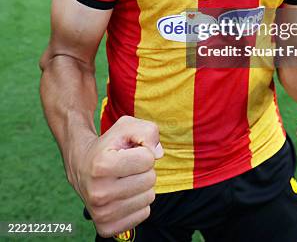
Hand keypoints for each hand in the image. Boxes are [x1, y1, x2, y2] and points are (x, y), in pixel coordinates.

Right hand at [71, 116, 162, 237]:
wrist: (81, 166)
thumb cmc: (109, 145)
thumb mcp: (126, 126)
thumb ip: (147, 131)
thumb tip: (158, 154)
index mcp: (101, 166)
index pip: (148, 159)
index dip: (143, 151)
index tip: (127, 152)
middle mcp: (99, 193)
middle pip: (150, 179)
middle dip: (143, 169)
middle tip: (126, 166)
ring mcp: (101, 214)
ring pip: (149, 197)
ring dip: (142, 186)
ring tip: (123, 179)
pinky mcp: (106, 228)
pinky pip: (144, 214)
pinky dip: (138, 202)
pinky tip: (122, 194)